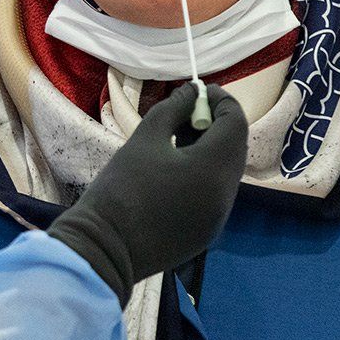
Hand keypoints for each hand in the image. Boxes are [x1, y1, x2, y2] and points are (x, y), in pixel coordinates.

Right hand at [47, 83, 248, 303]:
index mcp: (213, 167)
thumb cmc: (120, 188)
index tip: (197, 92)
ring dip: (210, 151)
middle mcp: (225, 194)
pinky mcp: (207, 233)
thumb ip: (173, 109)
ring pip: (226, 173)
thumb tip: (192, 91)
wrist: (103, 248)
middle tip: (184, 117)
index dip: (221, 100)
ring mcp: (218, 217)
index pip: (235, 121)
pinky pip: (215, 195)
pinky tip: (173, 176)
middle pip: (235, 147)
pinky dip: (203, 177)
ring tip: (175, 145)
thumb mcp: (144, 139)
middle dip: (215, 126)